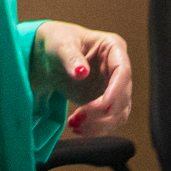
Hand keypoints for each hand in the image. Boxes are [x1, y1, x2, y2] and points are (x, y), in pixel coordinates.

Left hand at [31, 20, 132, 134]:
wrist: (47, 56)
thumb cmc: (57, 42)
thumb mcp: (61, 46)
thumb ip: (71, 58)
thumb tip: (82, 72)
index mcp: (113, 47)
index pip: (122, 71)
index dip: (116, 91)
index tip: (103, 106)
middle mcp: (118, 69)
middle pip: (122, 96)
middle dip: (102, 112)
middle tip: (78, 118)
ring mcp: (112, 87)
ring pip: (118, 113)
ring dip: (99, 124)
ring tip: (74, 125)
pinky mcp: (104, 102)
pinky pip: (107, 120)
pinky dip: (94, 128)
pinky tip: (76, 127)